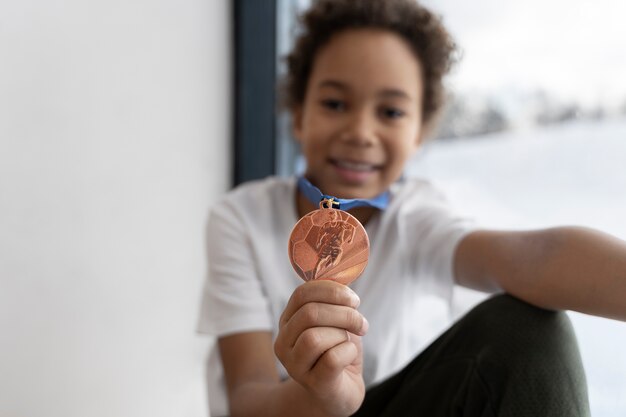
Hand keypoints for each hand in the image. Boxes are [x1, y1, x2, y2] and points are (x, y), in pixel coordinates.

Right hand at [274, 280, 368, 416]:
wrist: (340, 393)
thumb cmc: (338, 352)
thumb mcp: (335, 322)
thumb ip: (334, 301)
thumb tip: (344, 273)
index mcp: (288, 321)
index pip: (301, 294)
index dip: (331, 290)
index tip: (354, 299)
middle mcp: (284, 342)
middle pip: (310, 314)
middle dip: (344, 314)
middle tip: (360, 322)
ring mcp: (294, 365)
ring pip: (315, 337)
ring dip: (343, 335)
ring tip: (349, 342)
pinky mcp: (312, 383)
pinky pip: (331, 359)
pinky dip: (348, 353)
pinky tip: (349, 358)